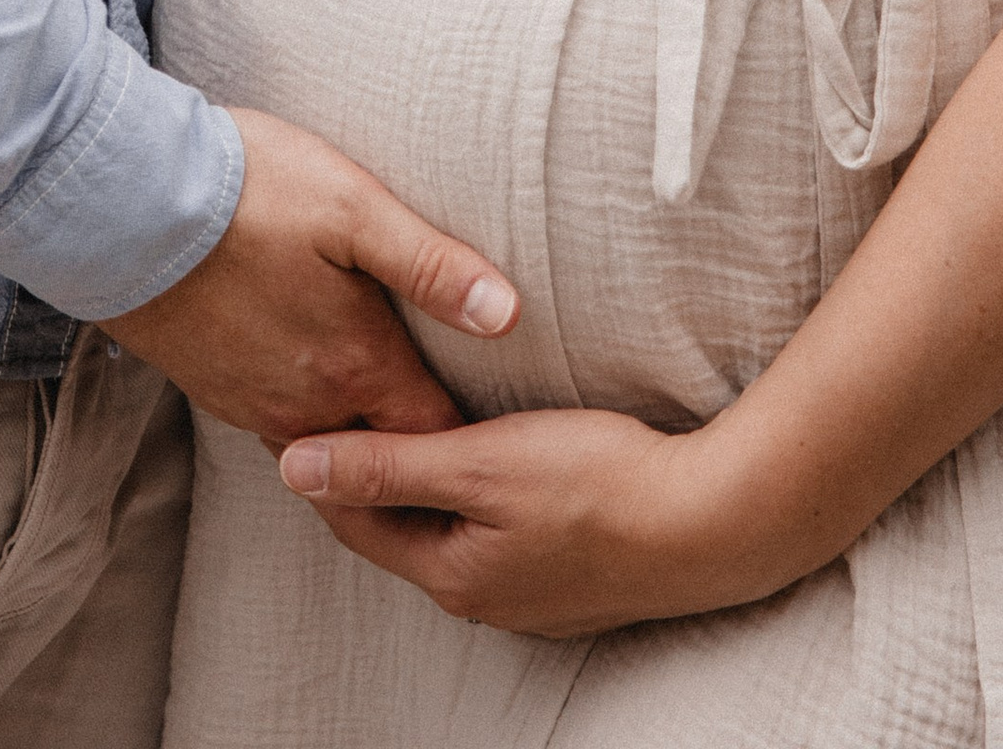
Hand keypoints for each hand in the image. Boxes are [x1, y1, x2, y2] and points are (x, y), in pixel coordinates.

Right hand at [109, 104, 518, 450]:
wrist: (122, 204)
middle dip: (414, 452)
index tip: (497, 434)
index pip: (432, 435)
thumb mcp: (353, 208)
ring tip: (387, 413)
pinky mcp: (212, 388)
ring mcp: (252, 402)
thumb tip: (508, 315)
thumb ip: (432, 265)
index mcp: (354, 366)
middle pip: (378, 451)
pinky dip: (305, 412)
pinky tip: (312, 378)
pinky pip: (275, 418)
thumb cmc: (247, 192)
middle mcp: (306, 404)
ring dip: (356, 433)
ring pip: (324, 439)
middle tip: (450, 443)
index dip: (467, 437)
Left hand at [278, 404, 753, 640]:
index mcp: (451, 574)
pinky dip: (470, 501)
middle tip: (338, 407)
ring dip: (420, 488)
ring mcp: (528, 596)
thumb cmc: (597, 484)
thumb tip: (293, 468)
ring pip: (448, 535)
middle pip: (400, 531)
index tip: (297, 405)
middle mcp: (483, 598)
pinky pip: (493, 540)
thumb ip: (388, 465)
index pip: (354, 518)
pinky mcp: (566, 581)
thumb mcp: (480, 464)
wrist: (709, 522)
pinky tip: (481, 465)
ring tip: (401, 425)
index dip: (322, 462)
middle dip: (367, 476)